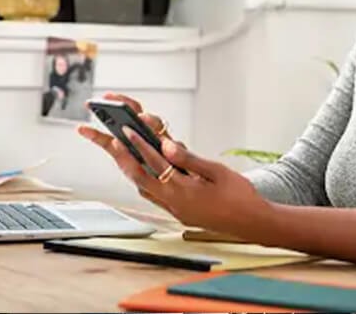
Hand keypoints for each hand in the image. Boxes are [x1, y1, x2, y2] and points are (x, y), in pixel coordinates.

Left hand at [77, 93, 271, 235]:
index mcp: (183, 191)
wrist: (252, 224)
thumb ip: (190, 160)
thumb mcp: (217, 173)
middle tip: (104, 138)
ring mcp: (173, 208)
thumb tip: (167, 146)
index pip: (154, 164)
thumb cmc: (239, 196)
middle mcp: (173, 202)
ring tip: (115, 148)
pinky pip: (151, 192)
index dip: (138, 145)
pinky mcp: (176, 211)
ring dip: (128, 166)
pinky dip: (141, 177)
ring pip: (142, 185)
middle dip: (119, 156)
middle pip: (138, 176)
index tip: (125, 130)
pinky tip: (139, 168)